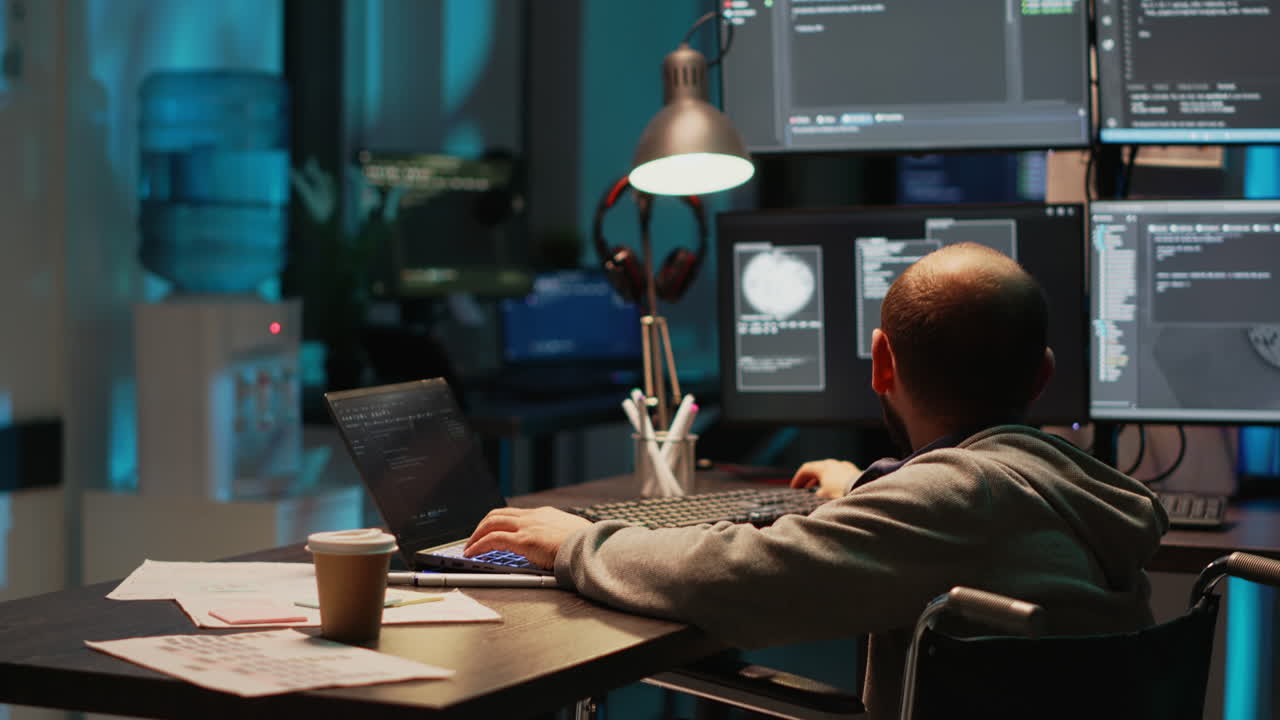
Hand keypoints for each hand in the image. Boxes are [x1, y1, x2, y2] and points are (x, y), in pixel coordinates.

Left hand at [463, 507, 591, 568]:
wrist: (593, 547)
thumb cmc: (589, 545)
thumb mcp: (573, 536)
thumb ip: (561, 538)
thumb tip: (562, 547)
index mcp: (546, 515)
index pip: (516, 514)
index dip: (500, 522)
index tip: (493, 530)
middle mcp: (534, 516)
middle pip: (498, 514)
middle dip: (482, 526)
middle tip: (474, 538)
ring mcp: (528, 526)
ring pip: (491, 523)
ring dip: (476, 535)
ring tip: (469, 547)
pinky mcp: (524, 540)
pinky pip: (492, 540)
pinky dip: (479, 545)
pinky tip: (472, 554)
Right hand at [790, 459, 861, 498]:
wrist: (863, 491)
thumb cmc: (841, 494)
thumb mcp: (822, 497)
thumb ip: (814, 496)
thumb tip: (815, 497)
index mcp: (822, 467)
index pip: (805, 469)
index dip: (798, 479)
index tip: (794, 488)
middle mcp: (833, 464)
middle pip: (817, 469)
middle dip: (809, 479)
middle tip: (804, 489)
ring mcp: (844, 466)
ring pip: (829, 471)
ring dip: (822, 480)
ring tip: (819, 491)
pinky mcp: (854, 472)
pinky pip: (840, 475)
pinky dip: (833, 481)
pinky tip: (836, 489)